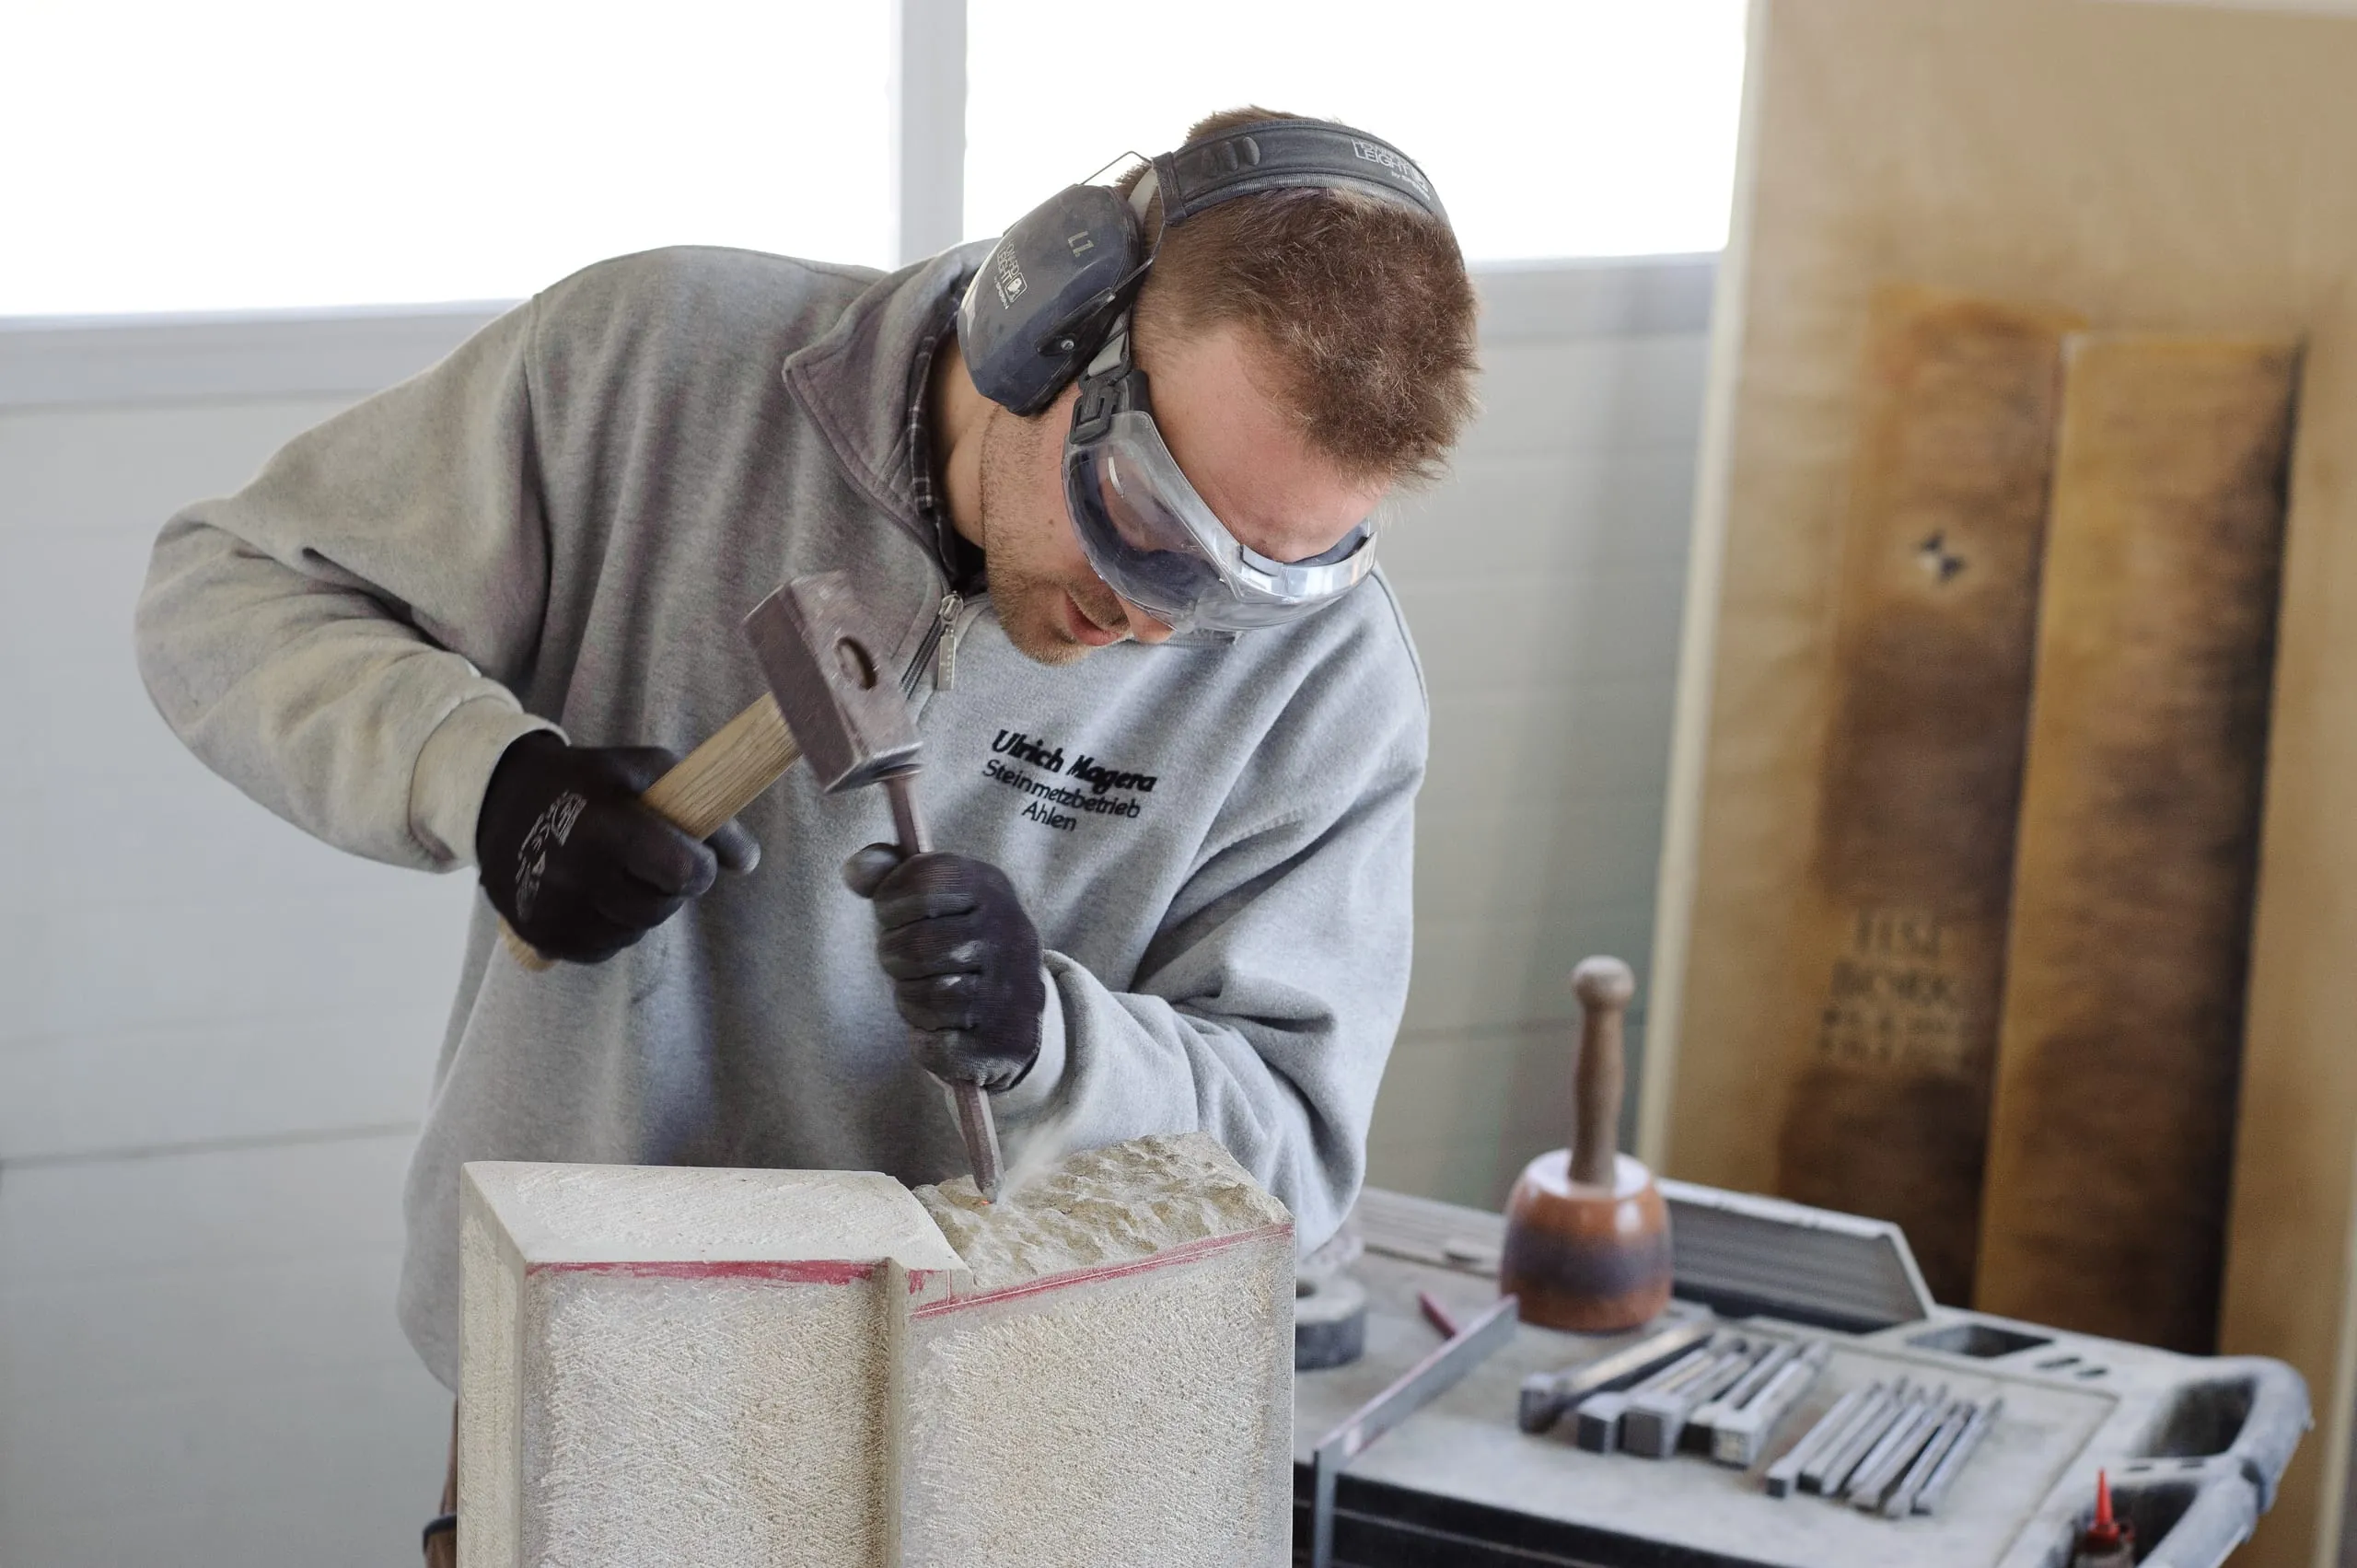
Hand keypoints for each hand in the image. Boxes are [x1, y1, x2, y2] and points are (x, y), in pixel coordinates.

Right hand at [476, 731, 758, 962]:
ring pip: (634, 932)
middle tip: (650, 858)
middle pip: (660, 908)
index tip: (696, 856)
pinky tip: (591, 892)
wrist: (501, 800)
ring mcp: (552, 909)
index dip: (701, 867)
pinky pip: (604, 949)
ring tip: (616, 869)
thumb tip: (747, 862)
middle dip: (669, 886)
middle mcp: (573, 872)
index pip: (681, 873)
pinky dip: (610, 926)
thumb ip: (704, 811)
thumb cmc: (591, 782)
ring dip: (639, 907)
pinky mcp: (539, 936)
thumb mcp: (646, 770)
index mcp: (603, 825)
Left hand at [842, 847, 1045, 1090]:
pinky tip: (942, 1029)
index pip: (924, 880)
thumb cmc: (954, 943)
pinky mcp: (1009, 1040)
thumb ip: (886, 876)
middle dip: (893, 958)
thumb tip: (854, 871)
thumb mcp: (929, 898)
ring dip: (909, 999)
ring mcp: (1016, 989)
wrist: (1012, 1008)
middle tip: (904, 963)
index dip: (890, 903)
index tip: (893, 917)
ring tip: (923, 994)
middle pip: (916, 945)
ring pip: (928, 996)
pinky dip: (926, 1040)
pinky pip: (939, 1044)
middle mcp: (1013, 933)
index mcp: (991, 887)